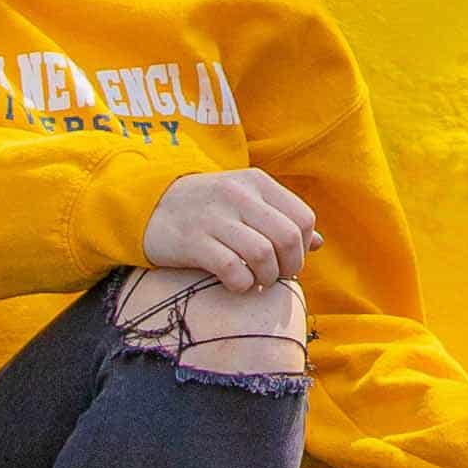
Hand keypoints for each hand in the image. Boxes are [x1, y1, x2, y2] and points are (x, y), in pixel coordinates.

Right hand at [142, 168, 321, 290]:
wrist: (148, 206)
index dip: (303, 247)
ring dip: (266, 278)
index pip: (303, 218)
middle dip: (290, 267)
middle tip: (275, 277)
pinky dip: (242, 284)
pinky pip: (233, 270)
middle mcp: (238, 195)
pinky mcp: (193, 242)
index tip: (288, 261)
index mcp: (257, 182)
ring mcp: (215, 217)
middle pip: (288, 238)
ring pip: (264, 255)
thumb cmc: (206, 208)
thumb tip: (319, 243)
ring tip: (256, 282)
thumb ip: (281, 218)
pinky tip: (236, 284)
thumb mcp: (245, 202)